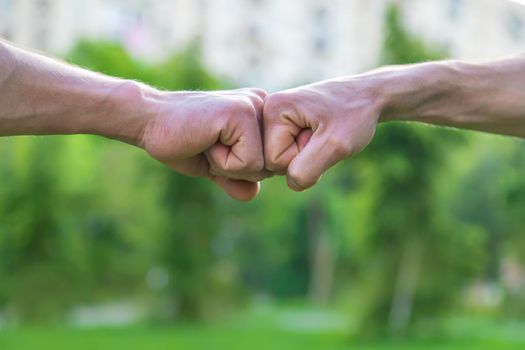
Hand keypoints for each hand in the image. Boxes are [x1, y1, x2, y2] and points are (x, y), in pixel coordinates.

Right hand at [141, 88, 270, 200]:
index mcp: (261, 114)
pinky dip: (222, 162)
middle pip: (270, 168)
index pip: (271, 164)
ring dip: (227, 166)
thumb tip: (252, 194)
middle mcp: (263, 105)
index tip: (214, 148)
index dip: (241, 169)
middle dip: (236, 170)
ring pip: (261, 167)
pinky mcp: (242, 113)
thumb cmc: (181, 142)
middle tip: (208, 145)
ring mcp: (254, 106)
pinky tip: (205, 141)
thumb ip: (236, 180)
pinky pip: (248, 162)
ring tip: (207, 142)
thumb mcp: (214, 165)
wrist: (149, 121)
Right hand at [263, 79, 380, 190]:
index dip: (302, 158)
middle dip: (302, 158)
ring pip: (280, 161)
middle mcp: (266, 110)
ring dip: (306, 156)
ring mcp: (273, 118)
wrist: (370, 96)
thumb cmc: (356, 115)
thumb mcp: (335, 146)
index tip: (321, 135)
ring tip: (321, 132)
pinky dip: (306, 153)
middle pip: (272, 162)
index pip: (273, 160)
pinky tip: (317, 135)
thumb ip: (306, 170)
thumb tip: (291, 184)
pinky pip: (286, 155)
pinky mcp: (281, 124)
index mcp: (273, 108)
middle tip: (322, 133)